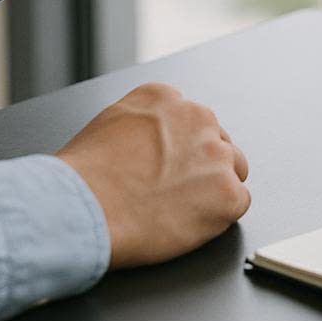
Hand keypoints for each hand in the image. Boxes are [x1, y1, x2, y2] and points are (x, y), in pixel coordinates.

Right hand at [56, 82, 250, 268]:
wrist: (82, 209)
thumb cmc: (83, 178)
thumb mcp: (107, 125)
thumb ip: (140, 125)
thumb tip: (151, 143)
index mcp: (164, 97)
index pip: (190, 120)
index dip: (180, 149)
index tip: (168, 166)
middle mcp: (197, 117)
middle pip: (217, 142)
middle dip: (202, 166)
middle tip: (174, 192)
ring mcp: (216, 155)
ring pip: (233, 171)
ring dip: (213, 189)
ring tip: (178, 209)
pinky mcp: (227, 192)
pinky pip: (238, 203)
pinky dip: (218, 217)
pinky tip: (188, 223)